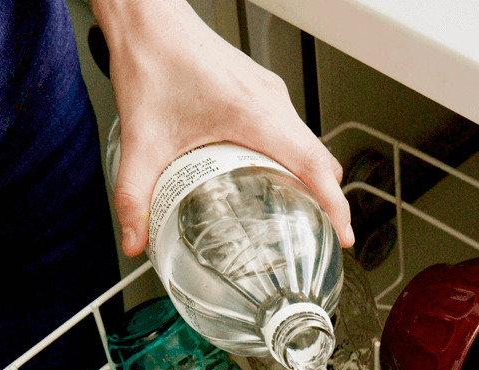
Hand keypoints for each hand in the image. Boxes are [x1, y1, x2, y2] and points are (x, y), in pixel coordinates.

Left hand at [90, 0, 353, 255]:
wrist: (146, 21)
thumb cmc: (153, 59)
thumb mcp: (141, 139)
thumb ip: (134, 195)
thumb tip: (135, 238)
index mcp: (254, 113)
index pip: (313, 165)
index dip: (335, 205)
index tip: (344, 234)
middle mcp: (271, 102)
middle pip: (321, 159)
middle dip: (330, 200)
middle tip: (326, 235)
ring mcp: (270, 96)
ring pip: (310, 145)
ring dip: (313, 179)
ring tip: (304, 214)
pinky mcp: (262, 93)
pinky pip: (293, 132)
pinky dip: (296, 161)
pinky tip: (274, 180)